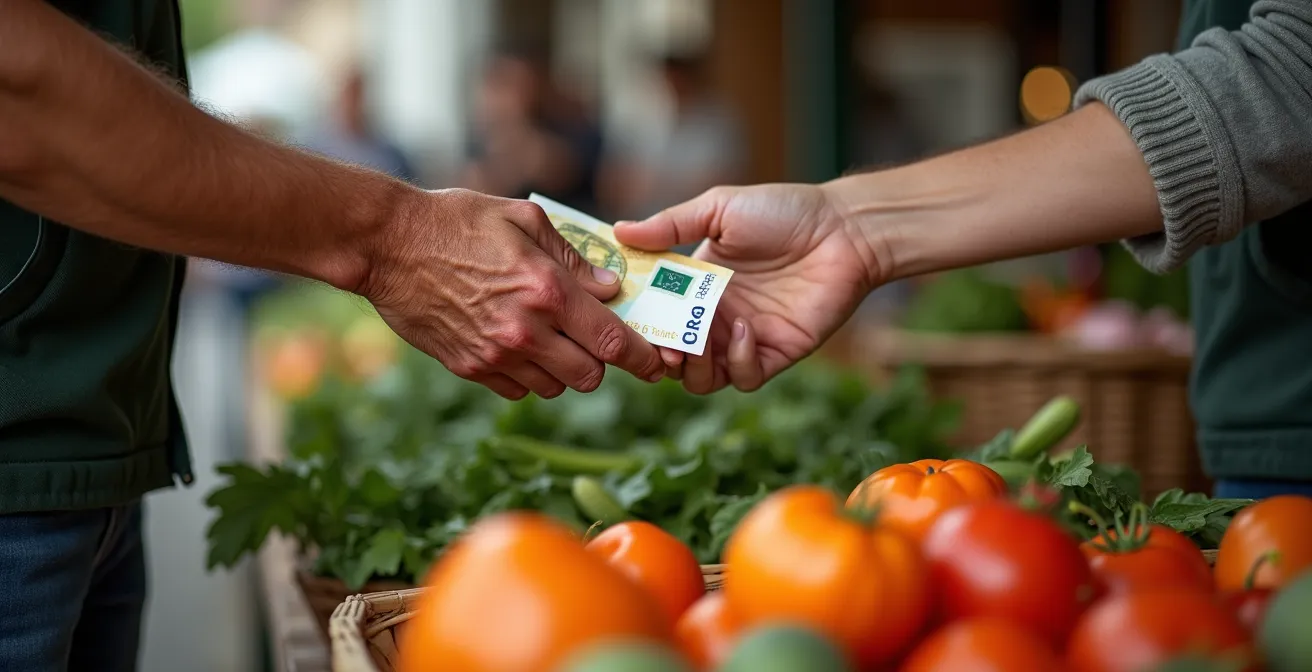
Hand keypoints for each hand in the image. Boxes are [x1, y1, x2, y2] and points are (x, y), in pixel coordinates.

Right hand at [361, 189, 665, 398]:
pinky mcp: (469, 367)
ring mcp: (495, 354)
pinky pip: (517, 390)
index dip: (642, 357)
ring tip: (551, 337)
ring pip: (555, 387)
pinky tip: (518, 345)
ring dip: (563, 369)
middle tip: (592, 338)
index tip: (656, 363)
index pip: (612, 341)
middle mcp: (526, 331)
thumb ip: (574, 257)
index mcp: (547, 290)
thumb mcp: (523, 219)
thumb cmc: (457, 220)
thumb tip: (610, 287)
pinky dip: (528, 375)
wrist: (387, 244)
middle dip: (600, 361)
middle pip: (590, 376)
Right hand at [614, 184, 882, 393]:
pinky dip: (737, 362)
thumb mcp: (719, 210)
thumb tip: (619, 231)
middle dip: (660, 355)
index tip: (626, 319)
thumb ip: (670, 225)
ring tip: (698, 341)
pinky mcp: (775, 354)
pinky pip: (743, 378)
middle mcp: (715, 316)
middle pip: (671, 355)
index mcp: (694, 284)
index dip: (637, 324)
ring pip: (701, 379)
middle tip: (661, 343)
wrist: (843, 229)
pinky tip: (745, 330)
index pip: (654, 316)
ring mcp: (743, 339)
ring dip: (693, 366)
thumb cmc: (784, 212)